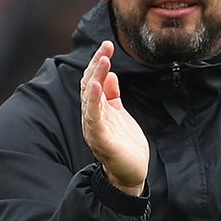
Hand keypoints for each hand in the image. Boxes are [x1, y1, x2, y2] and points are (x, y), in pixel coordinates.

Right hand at [80, 41, 148, 195]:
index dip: (98, 63)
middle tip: (106, 47)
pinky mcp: (100, 139)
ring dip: (96, 77)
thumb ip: (113, 95)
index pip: (93, 81)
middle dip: (97, 64)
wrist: (131, 174)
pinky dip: (94, 101)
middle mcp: (91, 116)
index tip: (108, 46)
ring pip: (90, 97)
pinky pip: (94, 117)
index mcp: (97, 109)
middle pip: (89, 85)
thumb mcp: (119, 114)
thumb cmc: (124, 145)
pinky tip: (97, 87)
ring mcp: (94, 127)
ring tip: (104, 60)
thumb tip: (110, 75)